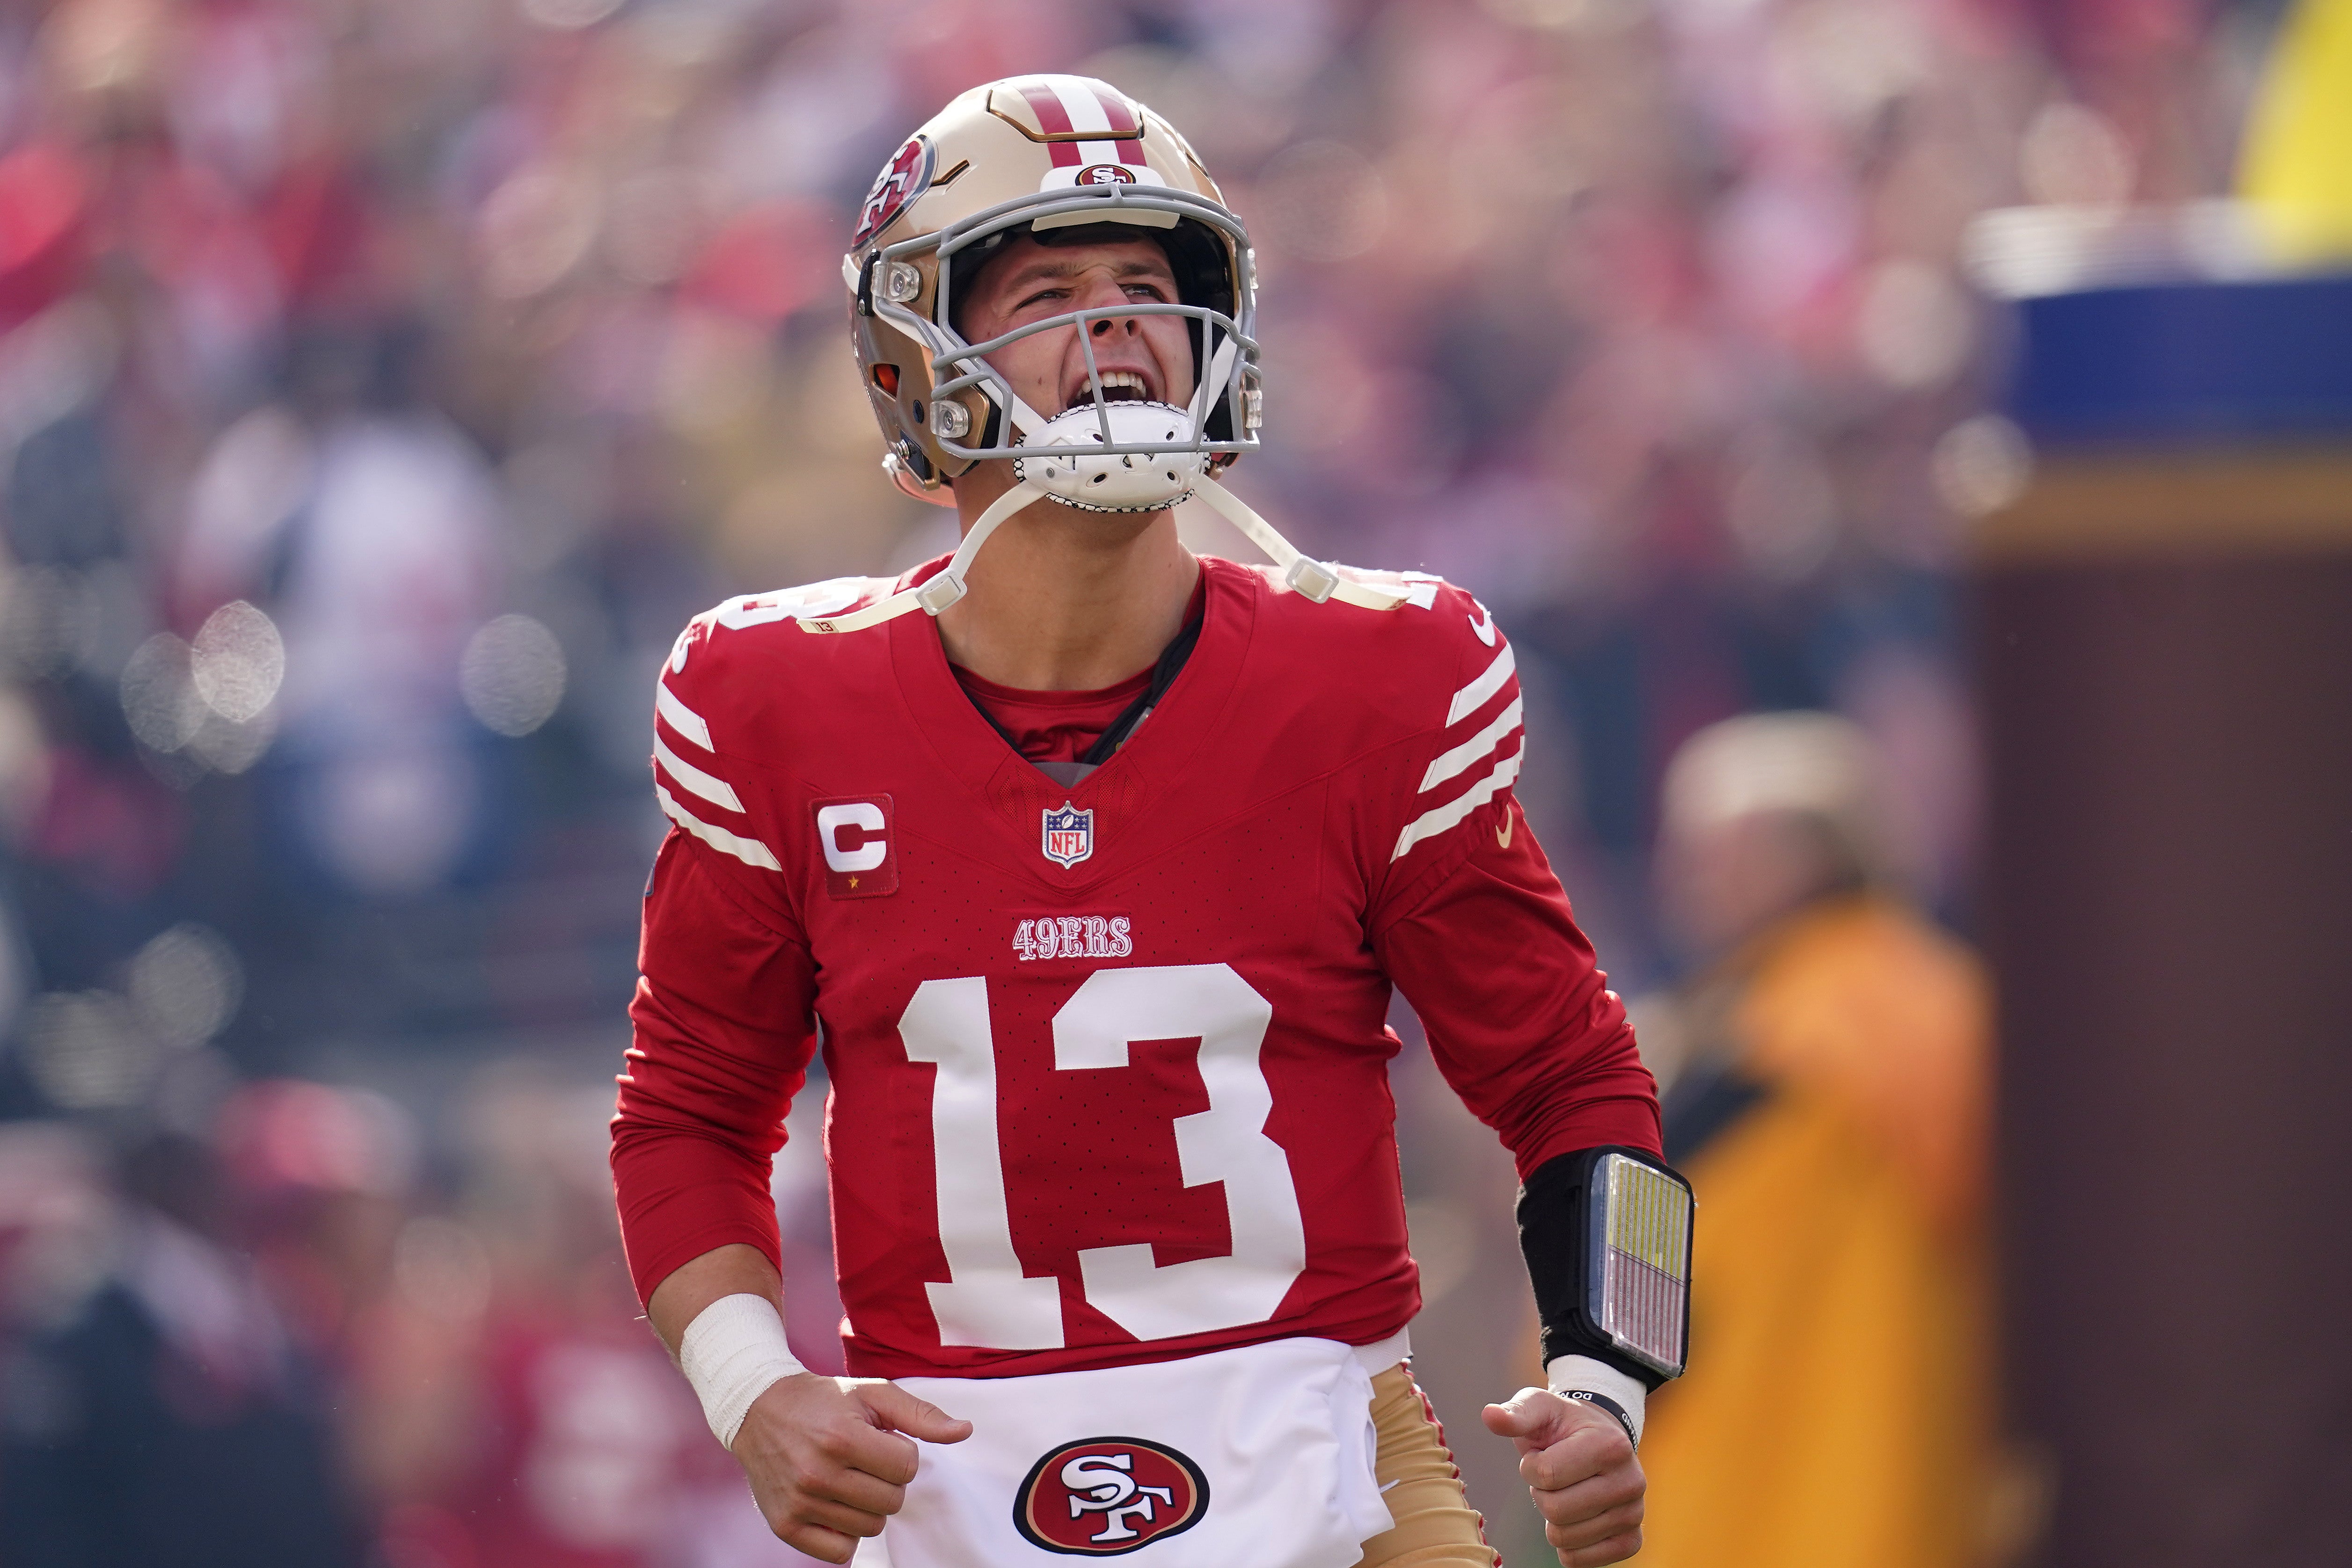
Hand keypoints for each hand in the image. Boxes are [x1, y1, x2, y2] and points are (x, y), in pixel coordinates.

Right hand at [730, 1372, 972, 1563]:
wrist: (758, 1410)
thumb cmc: (823, 1400)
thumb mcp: (872, 1394)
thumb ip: (920, 1414)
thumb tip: (964, 1431)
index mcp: (842, 1438)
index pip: (907, 1466)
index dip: (901, 1452)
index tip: (880, 1440)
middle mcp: (817, 1475)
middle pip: (892, 1502)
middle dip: (887, 1480)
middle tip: (864, 1460)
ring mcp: (800, 1504)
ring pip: (870, 1528)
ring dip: (867, 1505)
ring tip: (847, 1477)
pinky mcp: (785, 1526)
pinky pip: (840, 1551)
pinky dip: (845, 1531)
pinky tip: (834, 1502)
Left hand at [1482, 1387, 1645, 1565]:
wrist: (1601, 1439)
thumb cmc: (1564, 1425)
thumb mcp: (1540, 1407)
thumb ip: (1516, 1413)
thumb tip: (1489, 1416)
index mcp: (1611, 1445)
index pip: (1547, 1475)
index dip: (1530, 1468)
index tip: (1541, 1455)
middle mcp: (1631, 1481)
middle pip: (1555, 1511)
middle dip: (1540, 1494)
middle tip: (1554, 1478)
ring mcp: (1634, 1514)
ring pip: (1565, 1538)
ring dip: (1552, 1518)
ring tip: (1567, 1492)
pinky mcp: (1631, 1540)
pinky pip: (1581, 1562)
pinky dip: (1567, 1545)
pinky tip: (1575, 1518)